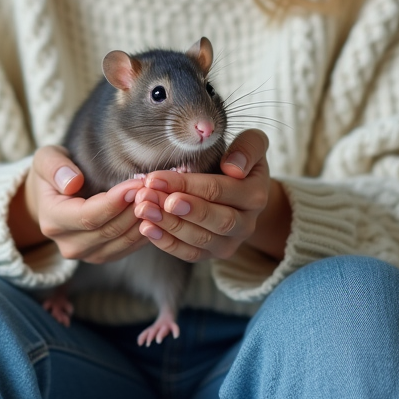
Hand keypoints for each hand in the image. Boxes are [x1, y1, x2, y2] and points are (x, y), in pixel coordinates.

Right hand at [9, 145, 150, 263]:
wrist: (51, 199)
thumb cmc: (52, 174)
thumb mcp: (46, 159)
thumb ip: (55, 167)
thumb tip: (72, 182)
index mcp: (53, 221)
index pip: (88, 216)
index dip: (115, 202)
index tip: (136, 184)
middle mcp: (69, 244)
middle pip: (110, 230)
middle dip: (135, 208)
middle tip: (155, 187)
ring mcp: (87, 254)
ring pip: (123, 240)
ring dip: (144, 220)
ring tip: (159, 197)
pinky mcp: (104, 256)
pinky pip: (130, 247)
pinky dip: (146, 230)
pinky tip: (156, 211)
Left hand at [132, 129, 290, 262]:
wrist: (244, 192)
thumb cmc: (240, 162)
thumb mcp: (252, 145)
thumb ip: (248, 148)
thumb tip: (234, 168)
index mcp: (255, 195)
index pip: (218, 191)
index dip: (186, 185)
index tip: (156, 178)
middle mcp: (247, 224)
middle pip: (212, 220)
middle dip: (176, 209)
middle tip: (148, 197)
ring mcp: (230, 242)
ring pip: (199, 239)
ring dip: (168, 225)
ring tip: (143, 209)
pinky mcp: (213, 254)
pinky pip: (190, 254)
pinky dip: (167, 243)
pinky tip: (147, 228)